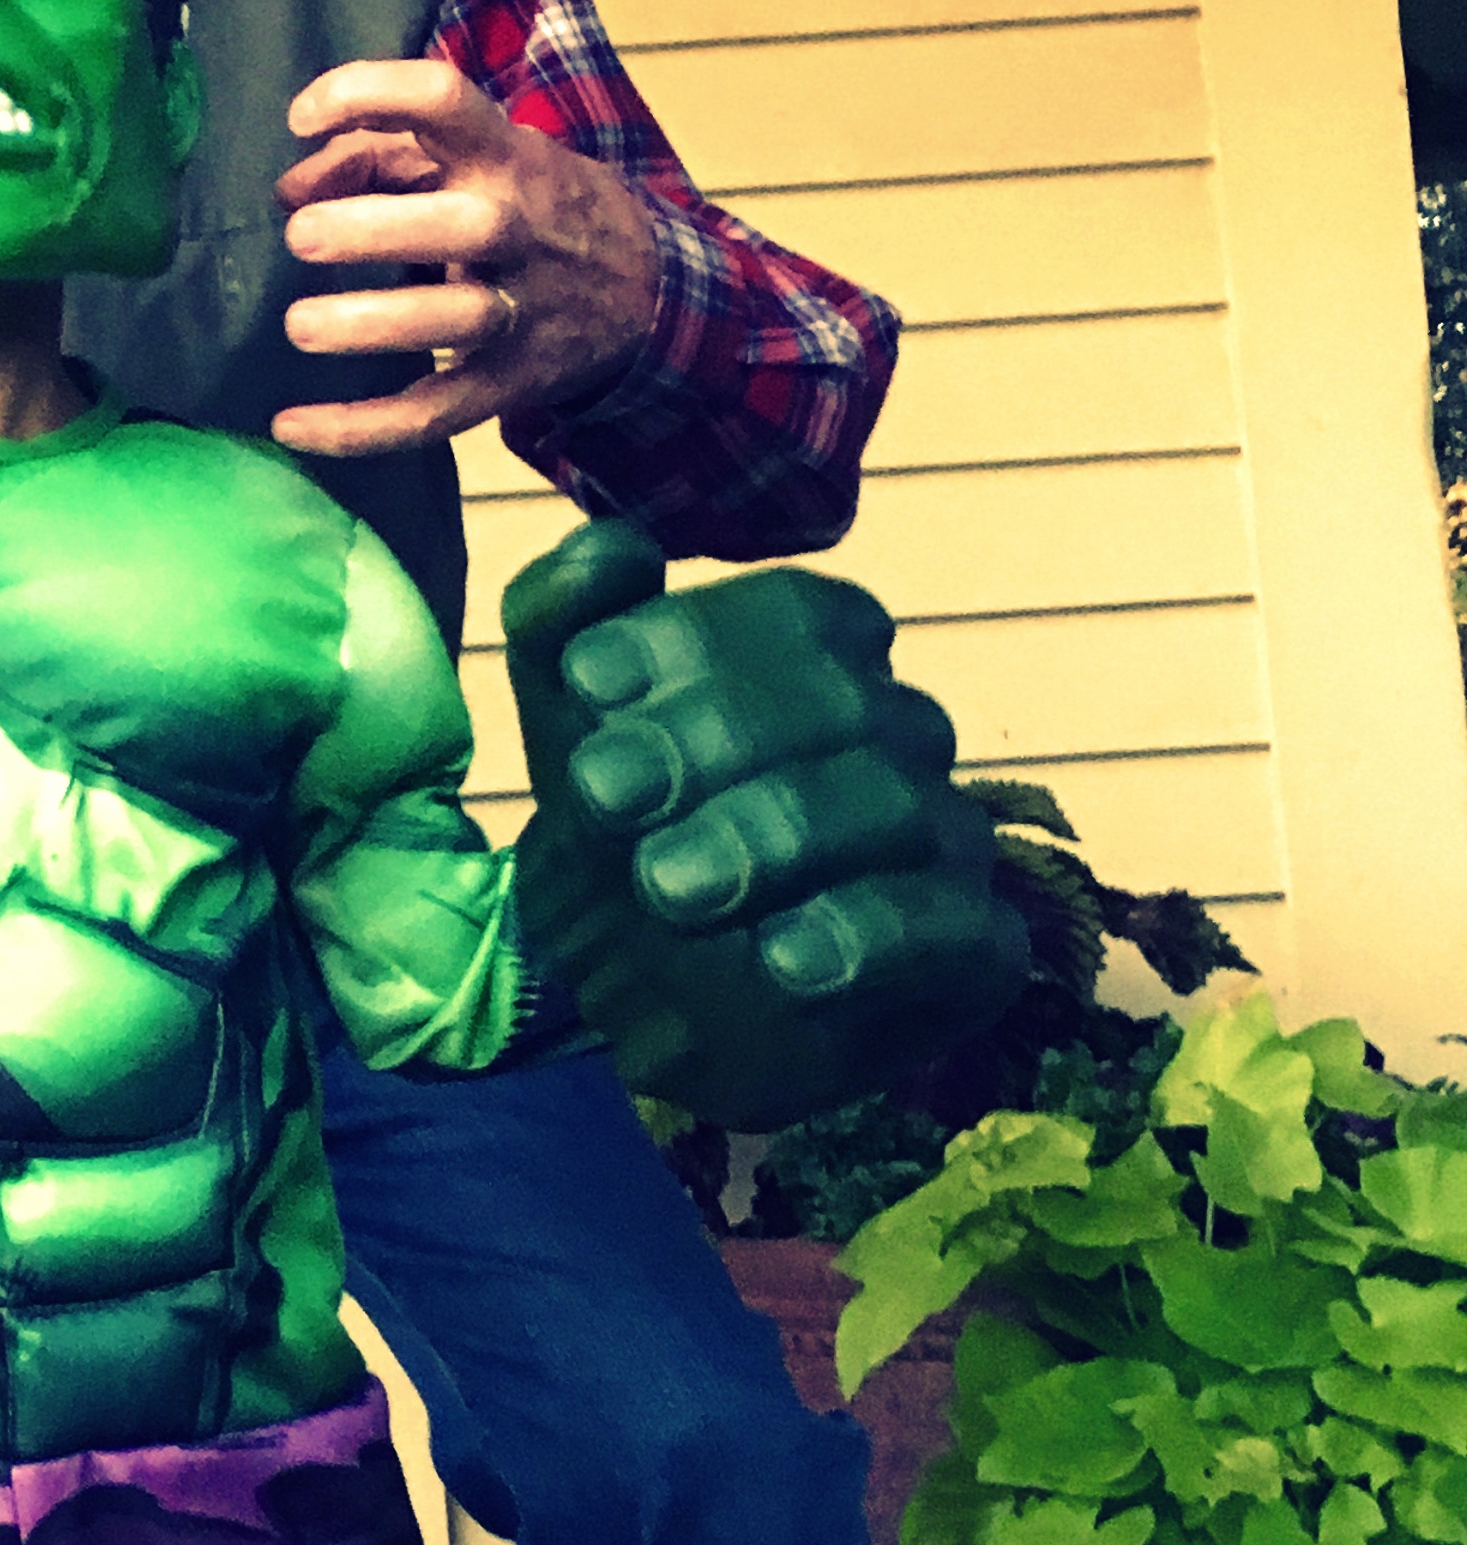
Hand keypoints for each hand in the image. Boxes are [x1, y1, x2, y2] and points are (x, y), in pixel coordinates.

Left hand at [272, 60, 659, 458]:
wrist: (644, 290)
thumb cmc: (524, 205)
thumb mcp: (471, 160)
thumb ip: (373, 157)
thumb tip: (290, 189)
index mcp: (502, 154)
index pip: (444, 100)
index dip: (368, 94)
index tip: (299, 118)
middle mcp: (517, 227)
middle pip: (463, 226)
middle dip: (377, 230)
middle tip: (299, 237)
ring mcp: (521, 310)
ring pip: (455, 321)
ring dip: (372, 325)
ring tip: (298, 326)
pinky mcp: (510, 383)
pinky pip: (436, 413)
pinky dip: (363, 428)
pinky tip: (292, 427)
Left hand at [503, 519, 1027, 1129]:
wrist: (652, 998)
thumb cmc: (628, 835)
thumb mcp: (567, 730)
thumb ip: (566, 627)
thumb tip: (616, 546)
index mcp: (821, 659)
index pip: (791, 613)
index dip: (690, 639)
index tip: (587, 684)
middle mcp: (897, 730)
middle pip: (836, 699)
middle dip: (711, 740)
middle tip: (605, 797)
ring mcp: (946, 835)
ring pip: (886, 803)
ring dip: (769, 836)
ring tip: (666, 886)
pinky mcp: (977, 946)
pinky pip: (945, 925)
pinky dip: (864, 937)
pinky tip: (784, 963)